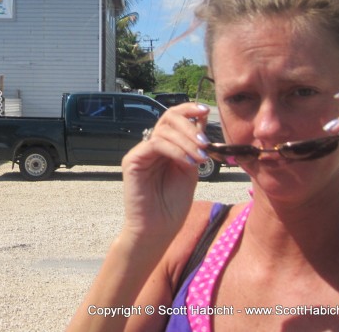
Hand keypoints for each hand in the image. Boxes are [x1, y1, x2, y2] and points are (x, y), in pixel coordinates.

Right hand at [120, 102, 210, 243]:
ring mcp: (141, 152)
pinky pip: (154, 144)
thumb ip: (194, 146)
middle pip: (168, 118)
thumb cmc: (174, 203)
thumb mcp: (191, 168)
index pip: (174, 118)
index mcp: (166, 145)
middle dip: (189, 126)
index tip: (206, 110)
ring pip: (163, 130)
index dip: (189, 110)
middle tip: (205, 142)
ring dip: (186, 141)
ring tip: (200, 158)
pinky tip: (187, 162)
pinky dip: (174, 151)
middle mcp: (151, 145)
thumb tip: (202, 120)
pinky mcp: (132, 160)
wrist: (158, 228)